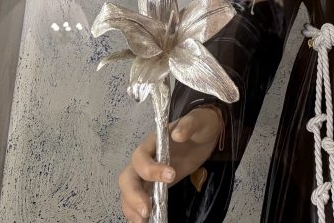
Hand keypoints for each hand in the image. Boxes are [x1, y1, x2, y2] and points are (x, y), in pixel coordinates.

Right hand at [119, 105, 222, 221]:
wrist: (205, 133)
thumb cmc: (200, 124)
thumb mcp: (199, 121)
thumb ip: (189, 125)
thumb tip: (177, 134)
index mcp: (153, 142)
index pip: (141, 157)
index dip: (150, 169)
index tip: (170, 176)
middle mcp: (145, 159)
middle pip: (128, 177)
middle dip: (134, 195)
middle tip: (147, 210)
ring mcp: (148, 174)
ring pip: (129, 191)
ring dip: (132, 207)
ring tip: (143, 222)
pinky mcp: (154, 185)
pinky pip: (140, 199)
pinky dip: (138, 211)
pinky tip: (147, 221)